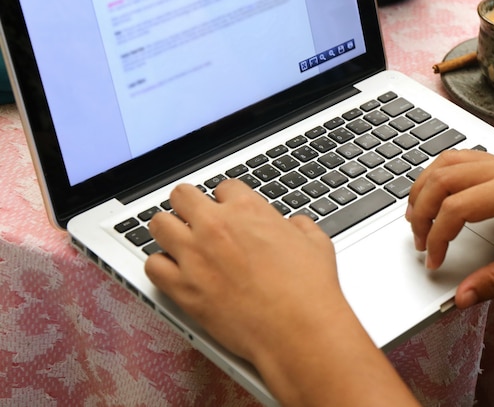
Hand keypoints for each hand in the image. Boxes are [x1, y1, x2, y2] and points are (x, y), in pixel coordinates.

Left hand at [145, 180, 419, 406]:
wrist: (298, 330)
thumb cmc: (309, 290)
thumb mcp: (316, 243)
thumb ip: (299, 226)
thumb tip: (294, 225)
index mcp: (248, 209)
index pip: (223, 187)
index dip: (226, 200)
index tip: (227, 211)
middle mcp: (216, 226)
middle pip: (182, 195)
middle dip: (189, 205)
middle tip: (194, 218)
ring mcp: (195, 255)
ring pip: (158, 224)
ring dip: (168, 230)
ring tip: (177, 241)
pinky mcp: (182, 287)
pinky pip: (152, 265)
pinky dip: (160, 266)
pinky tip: (173, 272)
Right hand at [406, 150, 493, 307]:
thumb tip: (463, 296)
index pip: (456, 208)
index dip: (438, 237)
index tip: (435, 260)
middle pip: (443, 179)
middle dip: (422, 210)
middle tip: (419, 238)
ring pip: (447, 161)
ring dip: (425, 186)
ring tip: (416, 214)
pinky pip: (461, 158)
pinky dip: (440, 174)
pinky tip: (436, 193)